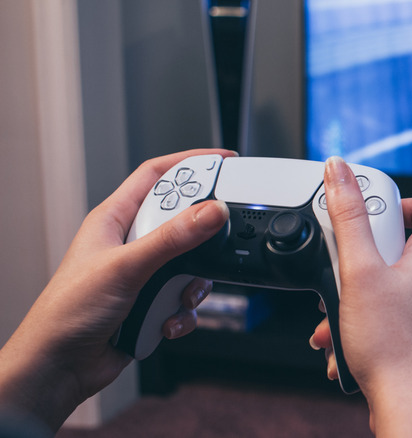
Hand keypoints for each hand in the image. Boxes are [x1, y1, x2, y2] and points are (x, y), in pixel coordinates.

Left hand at [0, 149, 235, 430]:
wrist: (59, 367)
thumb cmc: (68, 313)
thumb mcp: (126, 267)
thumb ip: (172, 239)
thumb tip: (210, 212)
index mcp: (115, 220)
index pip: (156, 176)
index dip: (190, 163)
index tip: (223, 162)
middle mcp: (130, 243)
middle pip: (183, 221)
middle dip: (201, 238)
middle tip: (216, 241)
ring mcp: (143, 273)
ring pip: (191, 264)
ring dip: (192, 285)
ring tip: (178, 296)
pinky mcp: (153, 302)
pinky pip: (185, 298)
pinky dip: (183, 313)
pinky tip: (165, 322)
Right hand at [310, 157, 411, 436]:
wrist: (411, 407)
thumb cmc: (393, 346)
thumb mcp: (358, 271)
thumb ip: (349, 217)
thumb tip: (340, 171)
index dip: (390, 204)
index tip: (360, 216)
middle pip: (400, 247)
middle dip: (359, 260)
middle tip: (340, 272)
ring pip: (392, 285)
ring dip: (356, 296)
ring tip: (335, 315)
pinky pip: (395, 313)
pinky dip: (368, 320)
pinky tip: (344, 341)